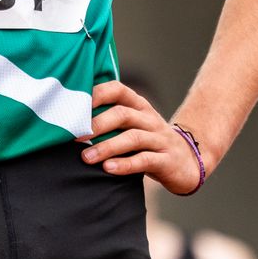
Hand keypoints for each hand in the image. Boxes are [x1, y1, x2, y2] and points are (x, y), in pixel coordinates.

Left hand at [76, 79, 205, 193]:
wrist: (188, 161)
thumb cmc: (149, 143)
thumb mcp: (133, 126)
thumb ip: (109, 120)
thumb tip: (70, 119)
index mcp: (139, 106)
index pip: (118, 90)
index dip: (97, 94)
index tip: (75, 106)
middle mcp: (150, 119)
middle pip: (122, 114)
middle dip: (97, 125)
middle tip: (75, 137)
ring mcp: (160, 139)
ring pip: (133, 138)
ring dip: (107, 147)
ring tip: (87, 158)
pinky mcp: (166, 160)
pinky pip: (145, 160)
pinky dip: (125, 164)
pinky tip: (109, 168)